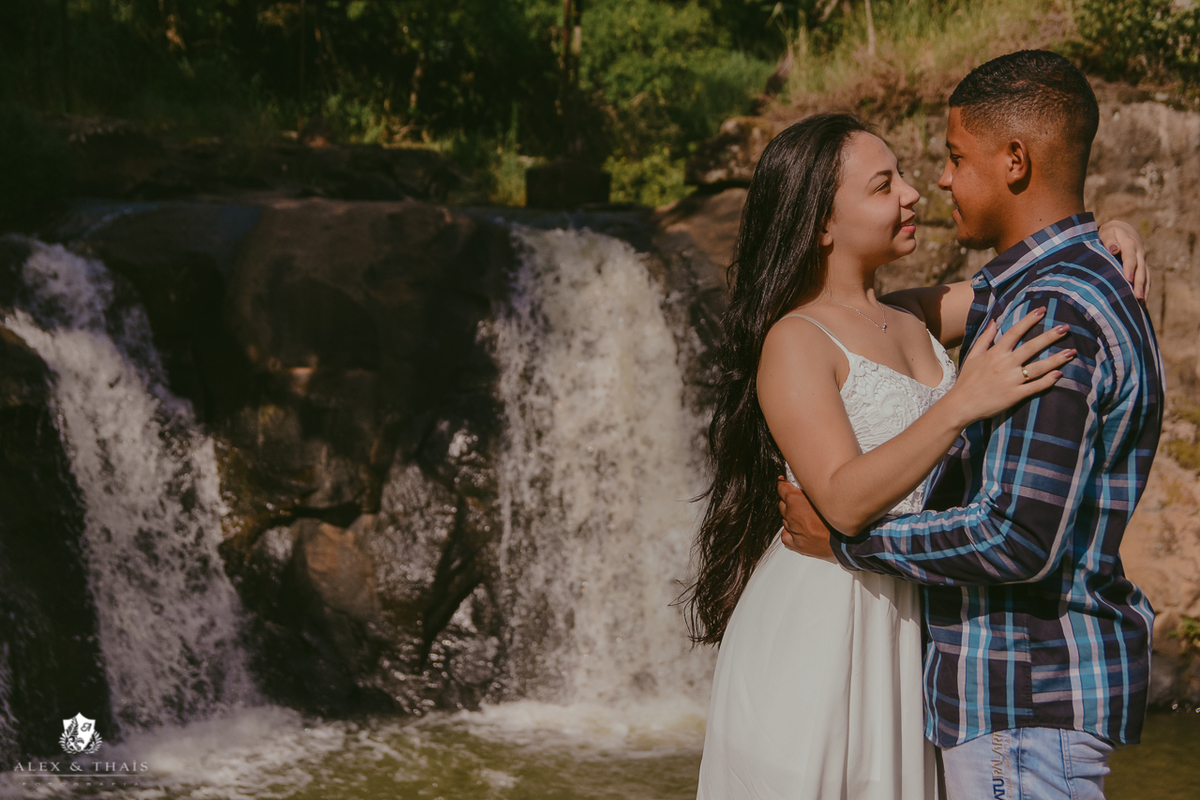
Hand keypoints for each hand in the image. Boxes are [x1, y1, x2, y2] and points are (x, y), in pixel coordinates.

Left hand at [776, 478, 835, 561]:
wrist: (845, 540)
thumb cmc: (838, 519)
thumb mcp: (825, 495)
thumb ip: (812, 490)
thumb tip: (808, 484)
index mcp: (795, 500)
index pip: (781, 488)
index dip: (783, 484)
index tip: (784, 483)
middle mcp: (791, 514)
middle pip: (783, 504)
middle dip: (790, 502)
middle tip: (802, 503)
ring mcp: (792, 529)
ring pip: (786, 519)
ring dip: (792, 517)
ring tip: (807, 518)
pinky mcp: (795, 543)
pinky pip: (786, 535)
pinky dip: (790, 532)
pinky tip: (799, 531)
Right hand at [945, 308, 1075, 426]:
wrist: (961, 405)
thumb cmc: (967, 380)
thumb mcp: (973, 356)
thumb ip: (985, 338)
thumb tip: (994, 321)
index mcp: (995, 354)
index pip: (1014, 332)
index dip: (1029, 320)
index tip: (1042, 310)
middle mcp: (1005, 365)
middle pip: (1031, 347)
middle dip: (1050, 336)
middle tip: (1065, 328)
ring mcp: (1011, 381)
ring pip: (1038, 367)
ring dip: (1056, 359)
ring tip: (1071, 352)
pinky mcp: (1015, 395)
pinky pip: (1035, 387)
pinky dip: (1048, 381)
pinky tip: (1060, 374)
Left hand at [1098, 220, 1148, 300]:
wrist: (1122, 229)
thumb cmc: (1110, 233)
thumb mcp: (1107, 232)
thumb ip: (1110, 240)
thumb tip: (1114, 249)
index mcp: (1130, 244)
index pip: (1130, 258)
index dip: (1129, 268)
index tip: (1128, 279)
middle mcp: (1139, 253)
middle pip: (1140, 269)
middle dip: (1139, 283)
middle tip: (1137, 297)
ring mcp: (1143, 260)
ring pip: (1146, 275)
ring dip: (1144, 289)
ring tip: (1141, 303)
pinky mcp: (1143, 266)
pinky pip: (1147, 279)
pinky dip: (1146, 289)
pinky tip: (1142, 303)